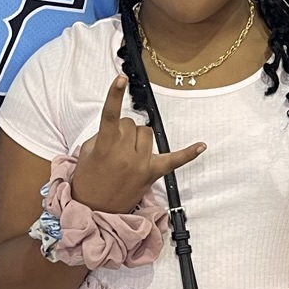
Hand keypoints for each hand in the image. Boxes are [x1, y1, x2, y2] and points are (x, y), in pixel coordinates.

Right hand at [69, 75, 204, 212]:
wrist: (93, 209)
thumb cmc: (88, 180)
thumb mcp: (87, 152)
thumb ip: (103, 134)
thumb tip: (121, 128)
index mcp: (105, 146)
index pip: (110, 115)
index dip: (114, 94)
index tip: (120, 79)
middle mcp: (125, 154)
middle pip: (131, 124)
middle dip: (123, 130)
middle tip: (114, 146)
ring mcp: (140, 164)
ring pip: (147, 133)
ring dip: (138, 138)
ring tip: (128, 153)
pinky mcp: (152, 174)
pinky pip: (174, 161)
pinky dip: (188, 153)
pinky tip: (201, 145)